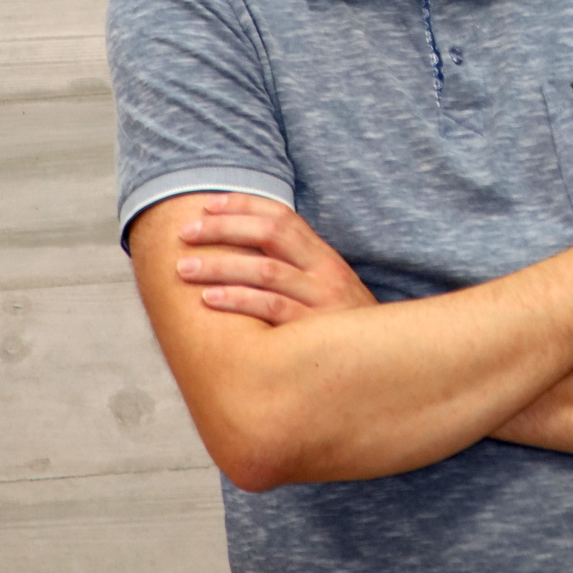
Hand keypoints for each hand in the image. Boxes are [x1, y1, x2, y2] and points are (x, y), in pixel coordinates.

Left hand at [176, 193, 376, 324]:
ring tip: (184, 267)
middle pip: (269, 235)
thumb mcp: (326, 293)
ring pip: (265, 271)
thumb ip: (294, 271)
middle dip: (223, 229)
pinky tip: (208, 300)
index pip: (281, 217)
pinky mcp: (316, 332)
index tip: (206, 204)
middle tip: (184, 233)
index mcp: (325, 258)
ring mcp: (322, 301)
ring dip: (220, 266)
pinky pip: (271, 310)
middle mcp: (325, 273)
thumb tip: (241, 253)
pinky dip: (238, 300)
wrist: (388, 368)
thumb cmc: (341, 332)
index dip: (243, 205)